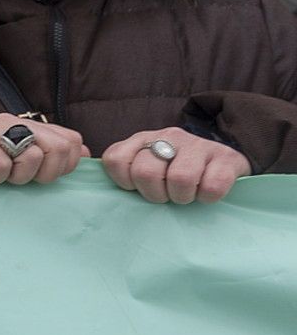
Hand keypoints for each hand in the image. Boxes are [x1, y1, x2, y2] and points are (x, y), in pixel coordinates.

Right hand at [0, 113, 88, 185]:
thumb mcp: (21, 160)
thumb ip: (51, 154)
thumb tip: (85, 153)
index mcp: (29, 125)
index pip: (71, 141)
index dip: (63, 166)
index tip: (42, 176)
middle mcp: (13, 121)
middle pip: (58, 148)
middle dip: (44, 173)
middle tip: (20, 178)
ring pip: (31, 156)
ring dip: (17, 177)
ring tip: (0, 176)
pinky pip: (1, 165)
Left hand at [102, 128, 251, 202]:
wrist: (226, 159)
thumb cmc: (177, 170)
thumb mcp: (148, 166)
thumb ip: (128, 172)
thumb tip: (108, 194)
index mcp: (142, 139)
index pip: (115, 160)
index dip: (125, 182)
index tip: (138, 188)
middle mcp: (167, 137)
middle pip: (145, 172)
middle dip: (155, 194)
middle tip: (166, 196)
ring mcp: (197, 145)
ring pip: (179, 178)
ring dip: (182, 196)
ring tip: (186, 195)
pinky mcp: (225, 157)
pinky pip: (212, 186)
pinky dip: (208, 198)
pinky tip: (206, 193)